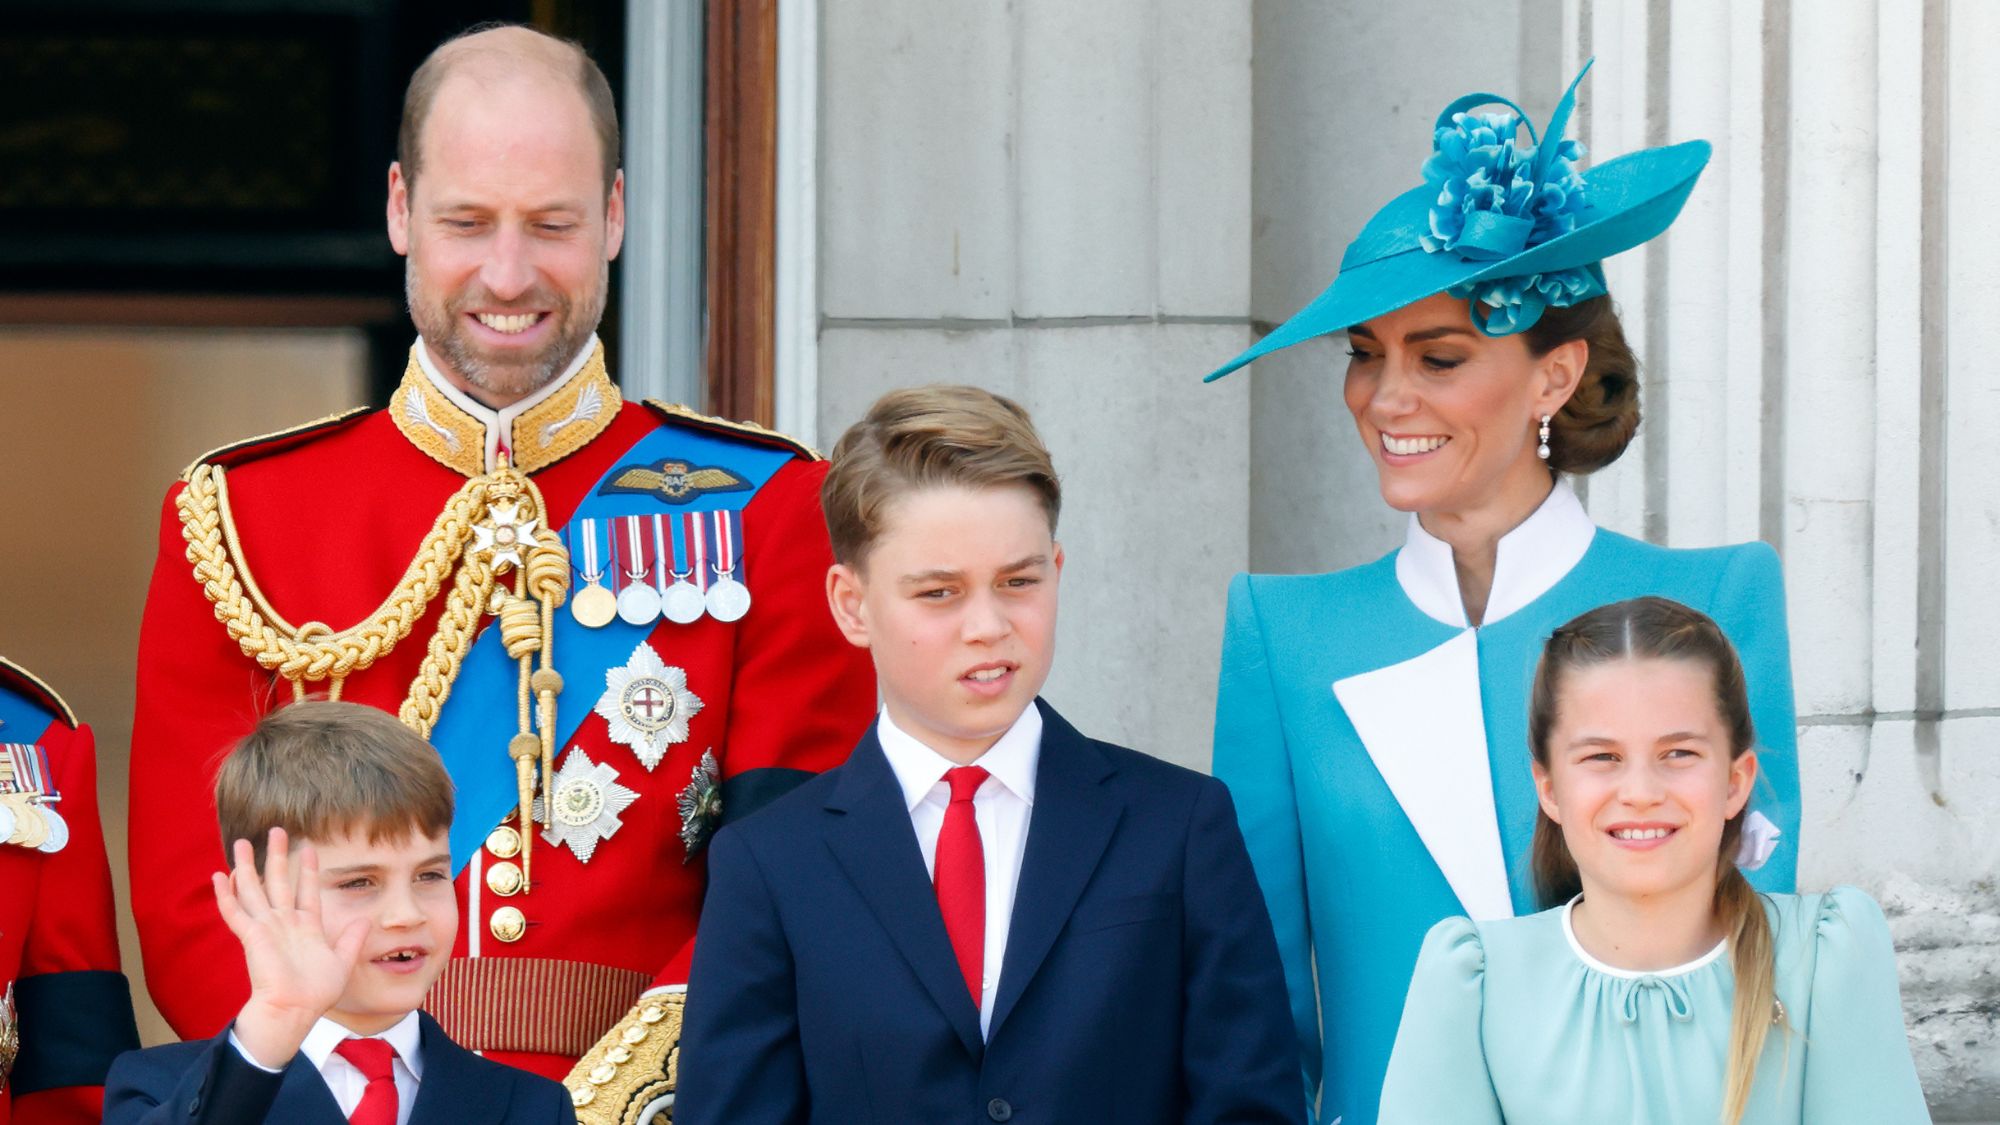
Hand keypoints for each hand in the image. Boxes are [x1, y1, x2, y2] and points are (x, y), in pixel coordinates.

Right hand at [213, 827, 367, 1067]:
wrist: (295, 1010)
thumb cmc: (316, 992)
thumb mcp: (342, 962)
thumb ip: (352, 940)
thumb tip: (365, 920)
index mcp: (306, 927)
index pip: (306, 890)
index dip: (307, 869)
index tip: (309, 847)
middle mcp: (284, 923)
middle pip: (279, 882)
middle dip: (277, 856)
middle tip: (276, 830)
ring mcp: (267, 928)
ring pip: (254, 890)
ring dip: (248, 867)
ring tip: (243, 843)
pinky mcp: (252, 936)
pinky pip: (236, 912)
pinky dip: (227, 894)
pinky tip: (219, 876)